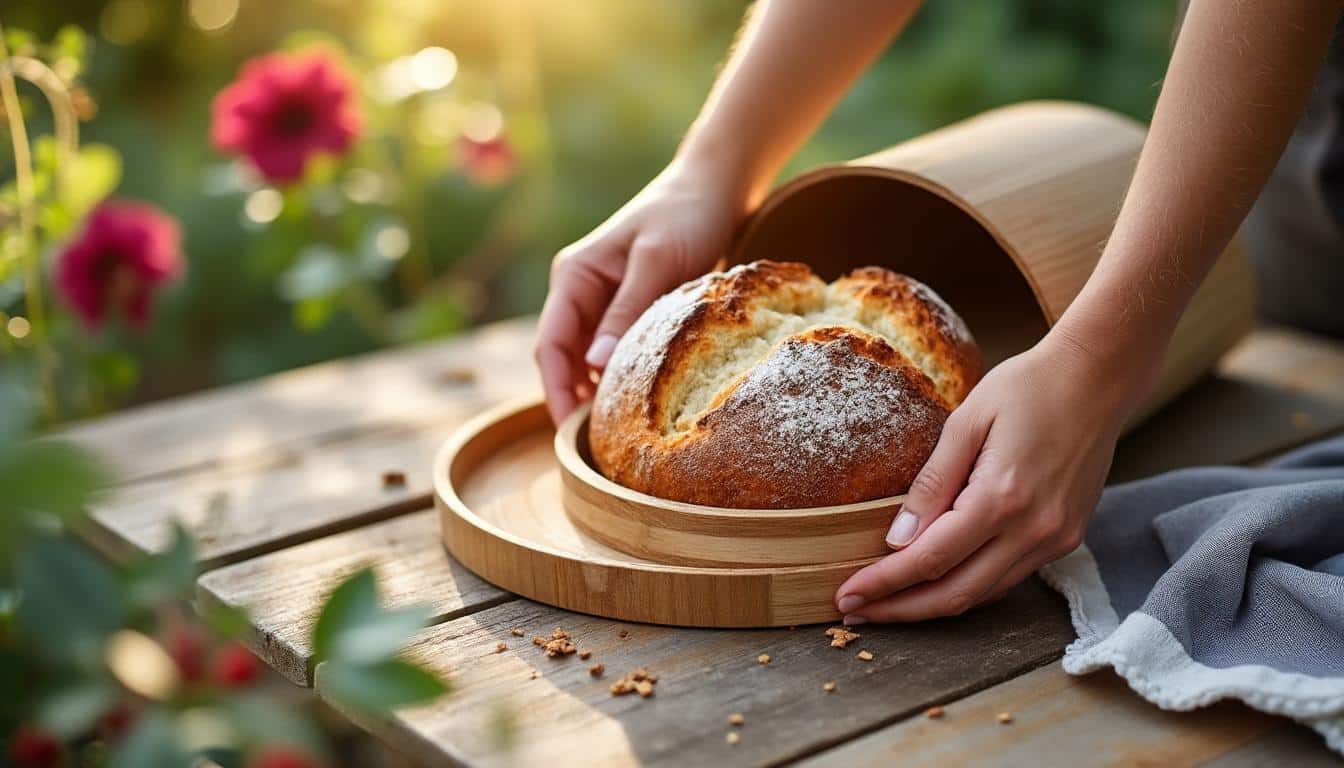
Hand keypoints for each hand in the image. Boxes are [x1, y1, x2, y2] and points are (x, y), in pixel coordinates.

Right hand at [535, 160, 748, 423]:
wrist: (716, 187)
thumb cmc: (686, 214)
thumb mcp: (657, 262)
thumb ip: (627, 311)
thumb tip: (595, 364)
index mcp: (574, 276)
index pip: (551, 345)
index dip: (556, 391)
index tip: (570, 431)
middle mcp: (580, 290)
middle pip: (562, 357)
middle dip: (571, 399)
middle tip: (594, 446)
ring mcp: (602, 299)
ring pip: (586, 357)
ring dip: (594, 390)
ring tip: (613, 433)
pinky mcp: (627, 306)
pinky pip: (612, 348)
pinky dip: (617, 374)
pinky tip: (633, 401)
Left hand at [833, 330, 1155, 622]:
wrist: (1097, 378)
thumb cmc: (1027, 387)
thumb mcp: (966, 422)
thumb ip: (932, 485)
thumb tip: (896, 541)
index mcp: (1002, 498)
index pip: (930, 560)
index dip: (884, 584)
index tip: (847, 596)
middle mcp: (1034, 530)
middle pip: (956, 594)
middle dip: (901, 610)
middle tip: (856, 613)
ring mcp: (1056, 539)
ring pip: (984, 594)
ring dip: (933, 605)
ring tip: (887, 604)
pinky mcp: (1067, 538)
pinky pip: (1009, 577)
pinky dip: (969, 586)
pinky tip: (936, 582)